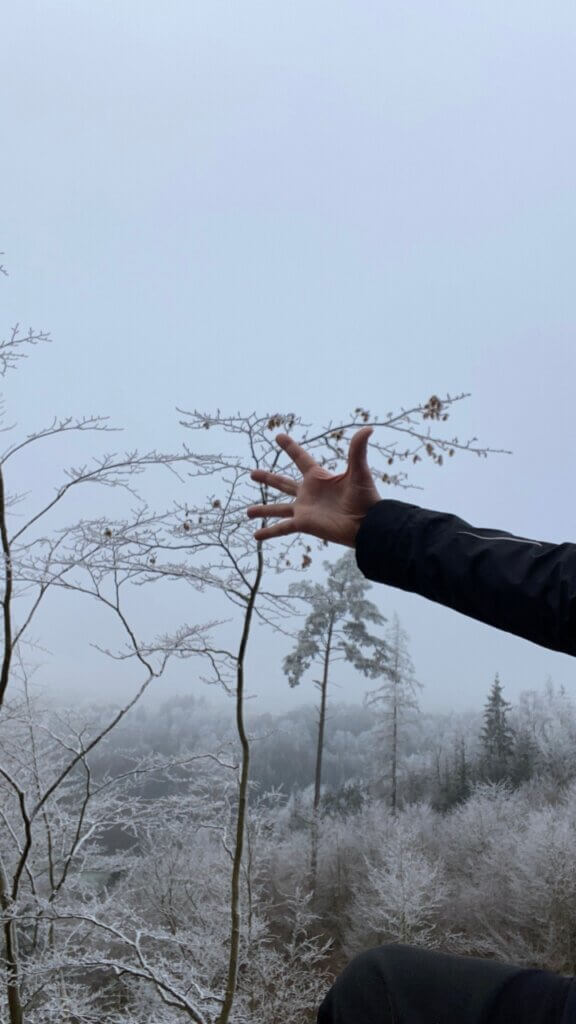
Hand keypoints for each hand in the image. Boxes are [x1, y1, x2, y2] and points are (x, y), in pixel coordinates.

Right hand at [247, 427, 380, 546]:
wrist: (366, 524)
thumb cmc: (365, 498)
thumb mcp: (359, 471)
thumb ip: (358, 450)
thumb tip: (368, 428)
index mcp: (318, 477)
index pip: (300, 458)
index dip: (290, 447)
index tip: (278, 436)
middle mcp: (308, 493)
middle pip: (282, 483)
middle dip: (267, 478)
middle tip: (252, 473)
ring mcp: (304, 509)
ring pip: (277, 508)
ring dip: (263, 510)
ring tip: (247, 512)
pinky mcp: (303, 524)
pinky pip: (282, 528)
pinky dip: (269, 532)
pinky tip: (255, 536)